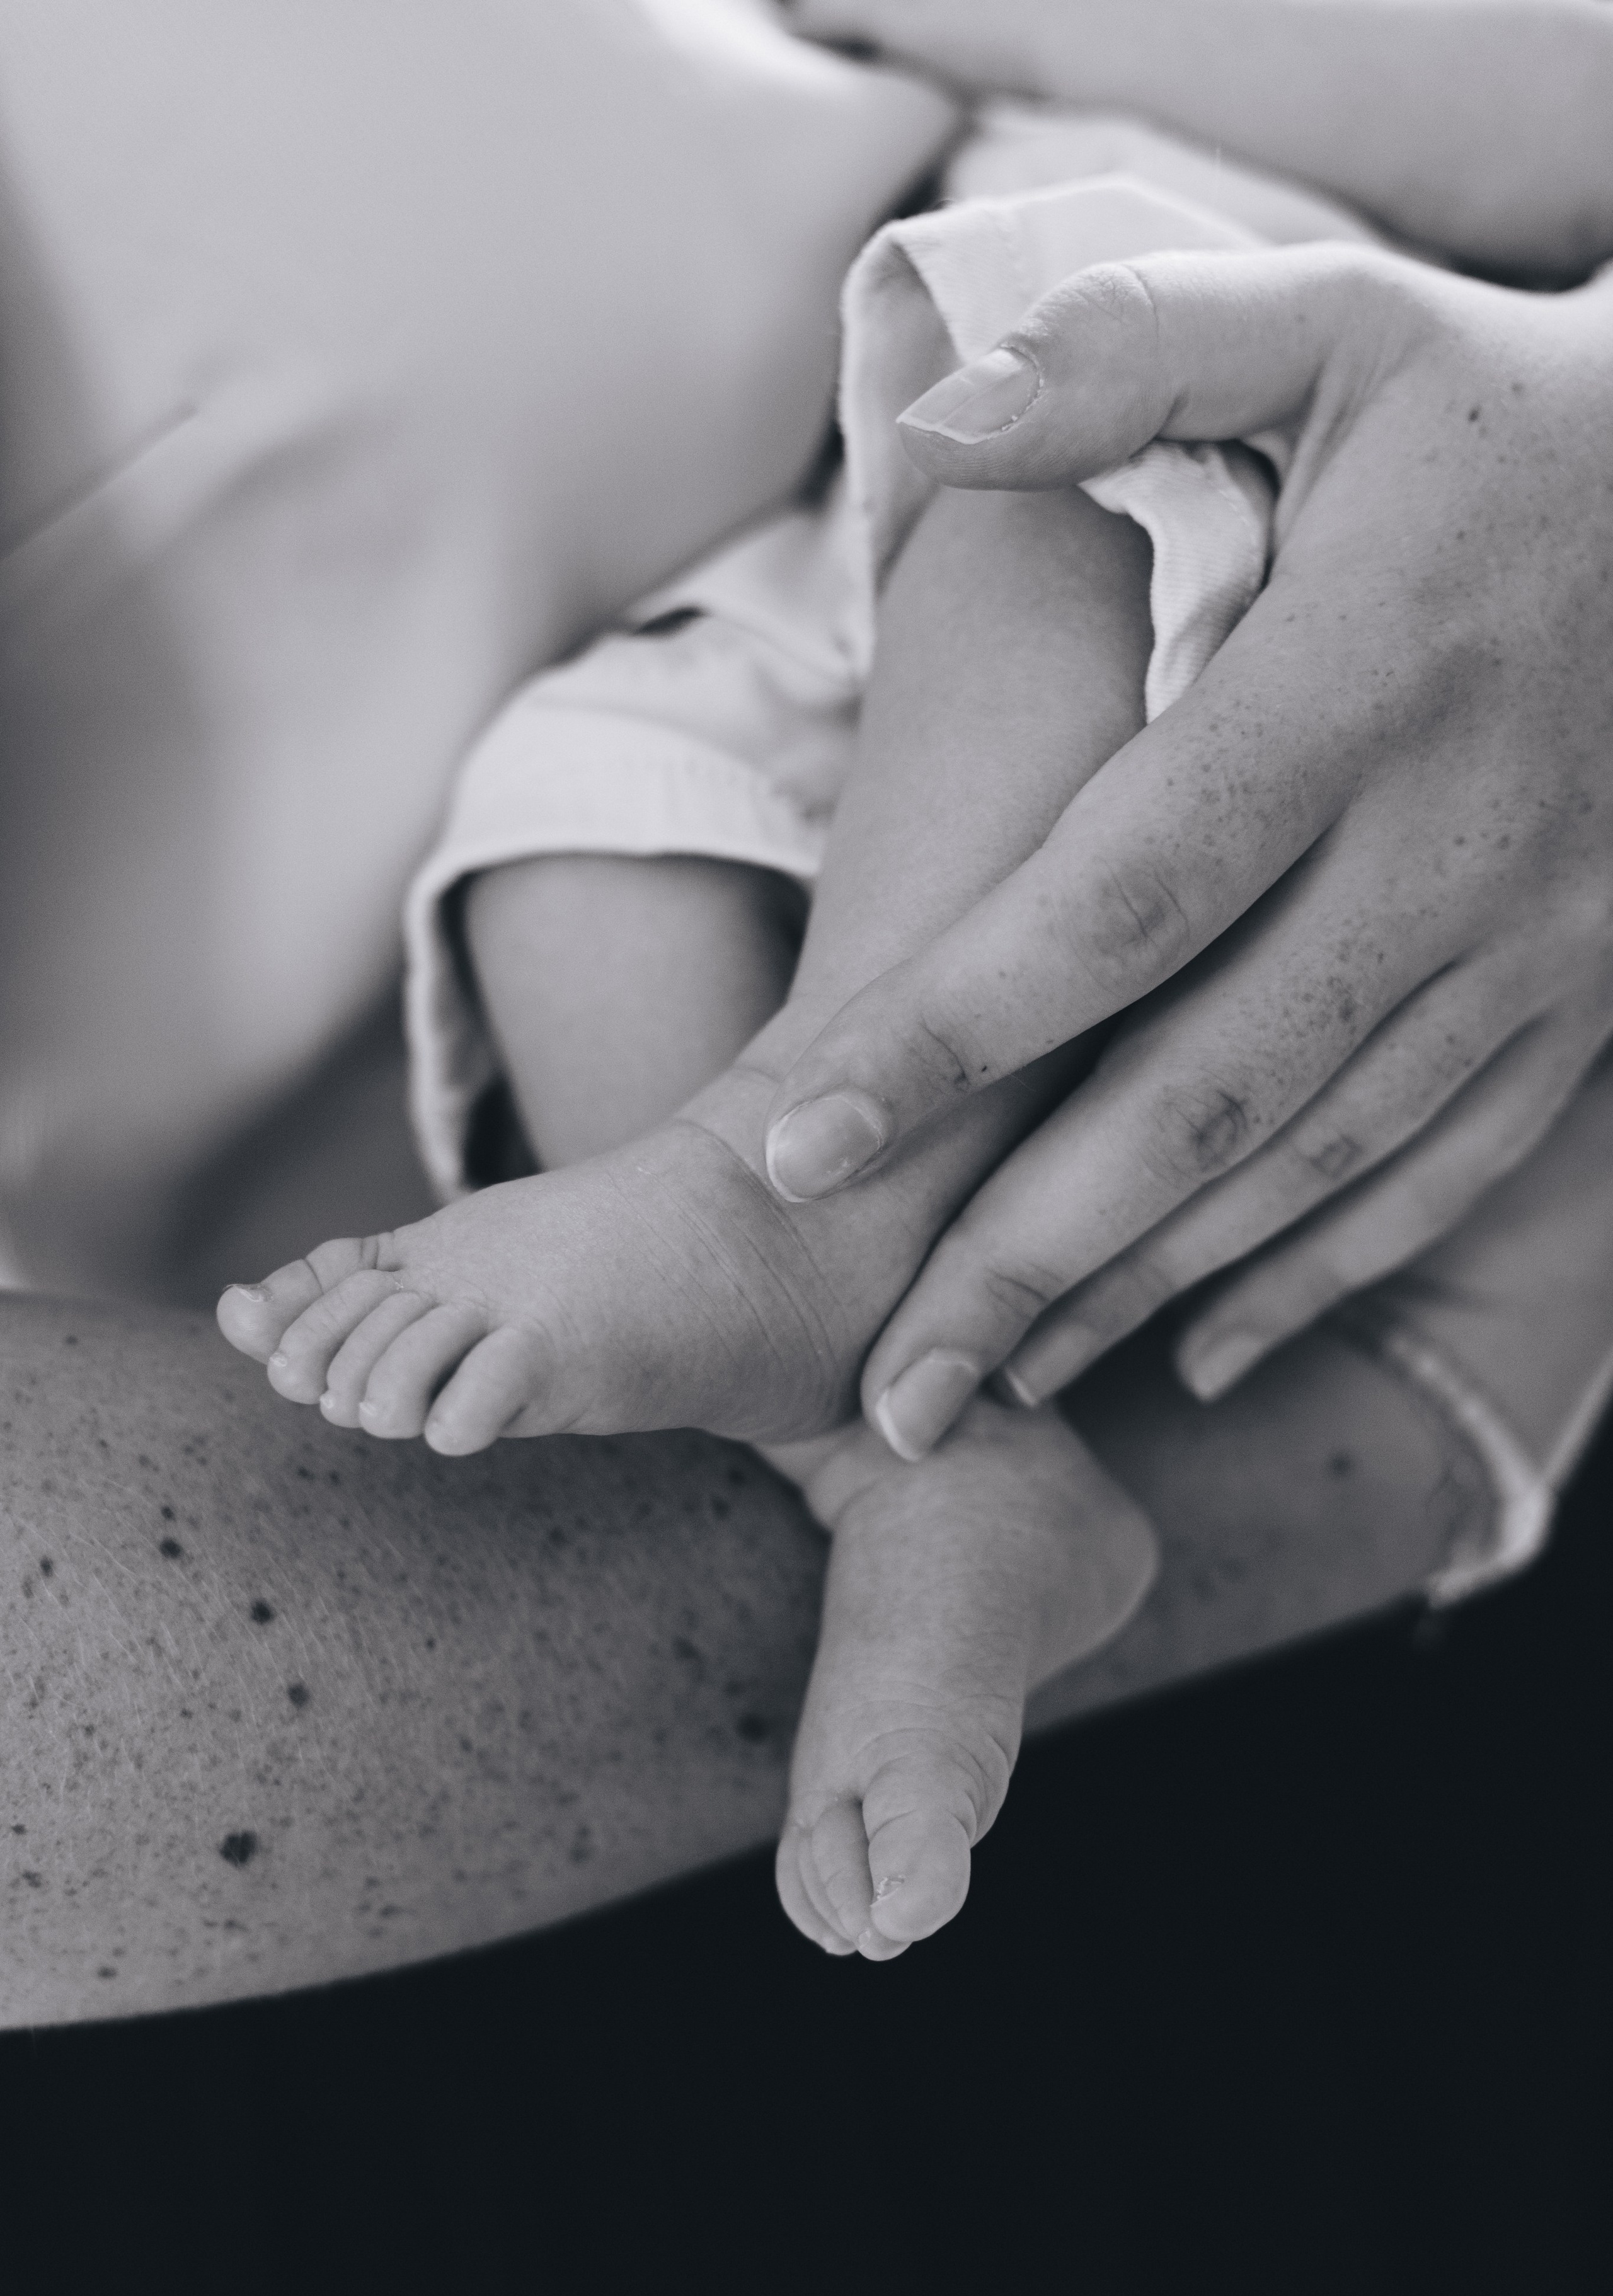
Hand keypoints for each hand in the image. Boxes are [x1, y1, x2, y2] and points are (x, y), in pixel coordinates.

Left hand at [759, 245, 1612, 1456]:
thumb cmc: (1494, 412)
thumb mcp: (1332, 329)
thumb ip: (1130, 358)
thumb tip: (938, 418)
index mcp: (1360, 686)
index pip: (1121, 892)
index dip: (953, 1029)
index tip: (795, 1144)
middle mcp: (1451, 843)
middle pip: (1204, 1091)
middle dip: (1027, 1256)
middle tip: (880, 1397)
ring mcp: (1536, 943)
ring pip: (1311, 1164)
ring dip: (1144, 1294)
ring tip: (986, 1392)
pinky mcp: (1584, 1000)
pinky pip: (1442, 1175)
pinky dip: (1317, 1274)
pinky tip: (1197, 1352)